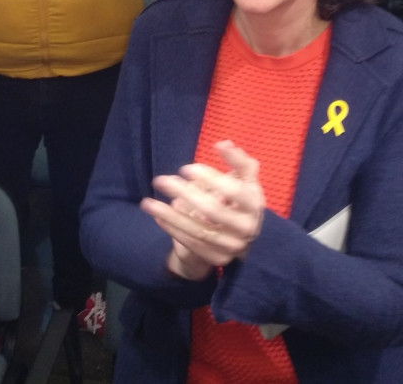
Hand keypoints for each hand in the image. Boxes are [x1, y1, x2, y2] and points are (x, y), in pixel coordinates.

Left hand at [140, 141, 264, 278]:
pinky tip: (158, 217)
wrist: (244, 237)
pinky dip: (173, 230)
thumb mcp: (246, 180)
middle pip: (213, 209)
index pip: (234, 191)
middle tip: (162, 180)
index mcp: (255, 204)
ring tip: (147, 202)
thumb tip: (223, 143)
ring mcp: (232, 246)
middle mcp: (246, 227)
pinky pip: (192, 243)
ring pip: (198, 229)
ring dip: (170, 215)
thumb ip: (239, 161)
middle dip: (185, 193)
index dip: (211, 178)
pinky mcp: (217, 258)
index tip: (186, 168)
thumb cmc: (241, 200)